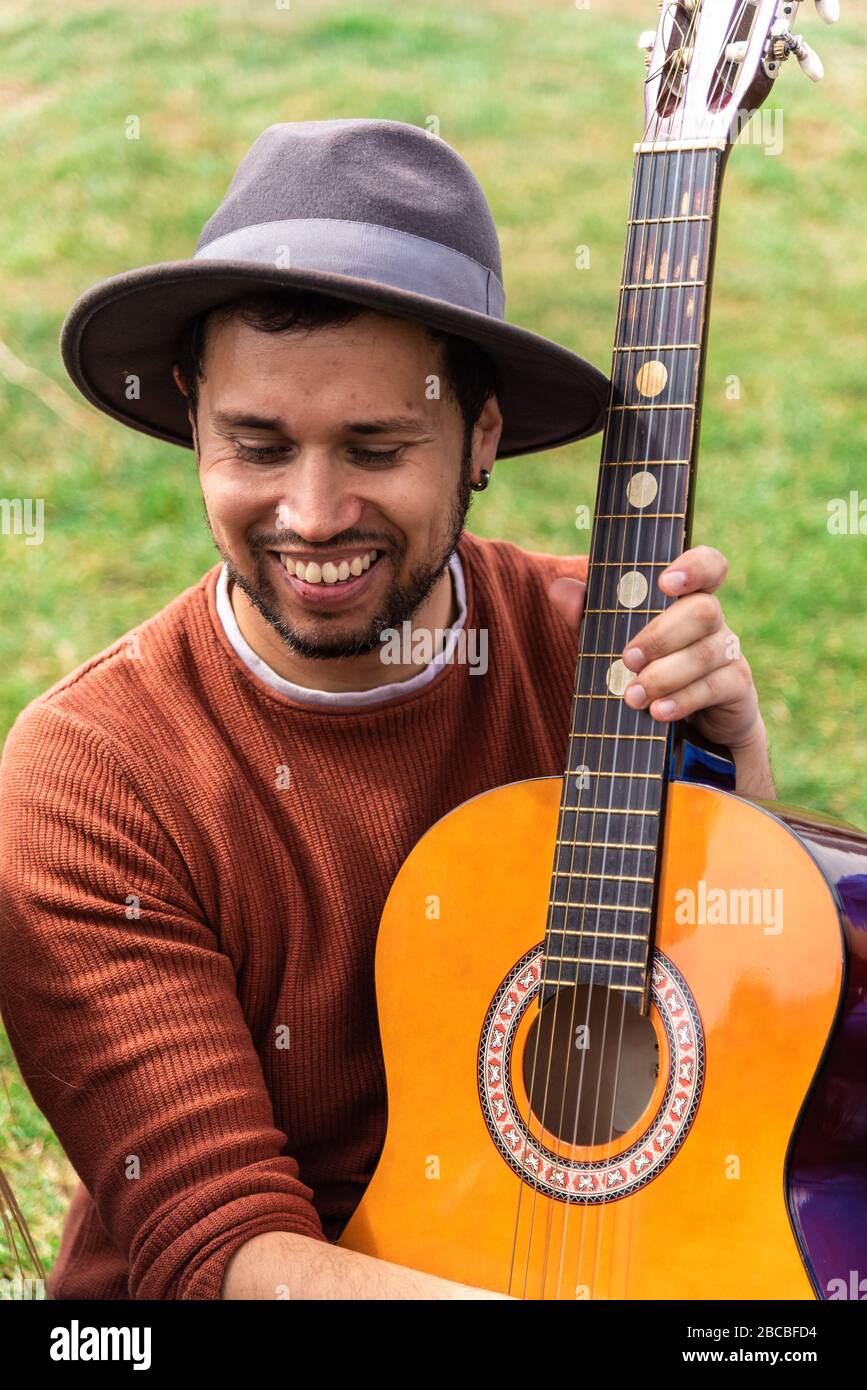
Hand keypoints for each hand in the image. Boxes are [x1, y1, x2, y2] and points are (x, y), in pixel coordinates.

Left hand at [547, 545, 762, 751]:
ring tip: (633, 696)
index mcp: (687, 597)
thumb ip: (590, 616)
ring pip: (706, 652)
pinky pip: (716, 686)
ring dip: (665, 675)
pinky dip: (684, 699)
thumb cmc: (650, 667)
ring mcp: (729, 651)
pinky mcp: (737, 686)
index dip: (694, 567)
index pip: (708, 564)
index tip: (665, 583)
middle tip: (627, 660)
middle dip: (661, 636)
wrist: (693, 722)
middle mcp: (714, 619)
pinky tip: (659, 712)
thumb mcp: (615, 642)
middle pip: (703, 610)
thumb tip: (559, 588)